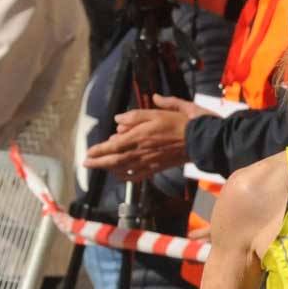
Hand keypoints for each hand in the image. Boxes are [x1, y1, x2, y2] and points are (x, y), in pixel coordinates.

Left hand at [83, 94, 211, 179]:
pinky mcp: (157, 168)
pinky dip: (126, 176)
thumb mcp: (159, 112)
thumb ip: (136, 116)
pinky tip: (120, 175)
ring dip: (109, 169)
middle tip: (86, 163)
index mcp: (141, 136)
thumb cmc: (181, 123)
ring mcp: (149, 162)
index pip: (114, 146)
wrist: (201, 140)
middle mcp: (142, 151)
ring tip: (100, 167)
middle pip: (115, 160)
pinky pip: (138, 175)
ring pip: (124, 168)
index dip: (99, 150)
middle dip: (98, 162)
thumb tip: (118, 120)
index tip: (87, 152)